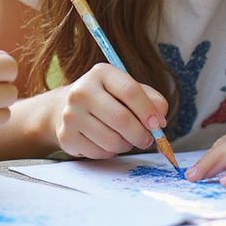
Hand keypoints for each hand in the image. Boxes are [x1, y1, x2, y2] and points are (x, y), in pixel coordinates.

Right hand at [48, 63, 169, 158]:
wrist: (65, 108)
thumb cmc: (106, 98)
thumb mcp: (128, 89)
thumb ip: (150, 99)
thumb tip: (160, 120)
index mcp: (101, 73)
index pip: (130, 91)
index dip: (148, 110)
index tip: (159, 124)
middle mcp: (81, 91)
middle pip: (121, 119)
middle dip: (141, 134)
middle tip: (147, 139)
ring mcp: (71, 114)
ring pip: (112, 140)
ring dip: (126, 144)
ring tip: (124, 138)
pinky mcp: (66, 136)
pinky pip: (100, 152)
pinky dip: (110, 152)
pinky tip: (105, 141)